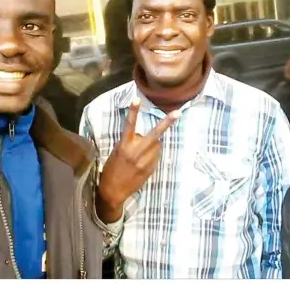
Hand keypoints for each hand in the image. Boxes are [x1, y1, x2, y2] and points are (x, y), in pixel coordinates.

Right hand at [95, 98, 180, 222]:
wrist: (113, 191)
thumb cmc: (111, 169)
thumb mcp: (116, 153)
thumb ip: (128, 143)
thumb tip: (141, 137)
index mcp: (124, 146)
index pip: (129, 125)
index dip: (133, 112)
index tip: (136, 99)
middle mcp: (136, 152)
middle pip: (154, 134)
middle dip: (167, 123)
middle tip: (178, 112)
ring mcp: (145, 161)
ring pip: (157, 145)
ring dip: (154, 144)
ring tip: (143, 153)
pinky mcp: (150, 169)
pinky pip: (156, 157)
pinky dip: (153, 155)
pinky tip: (144, 162)